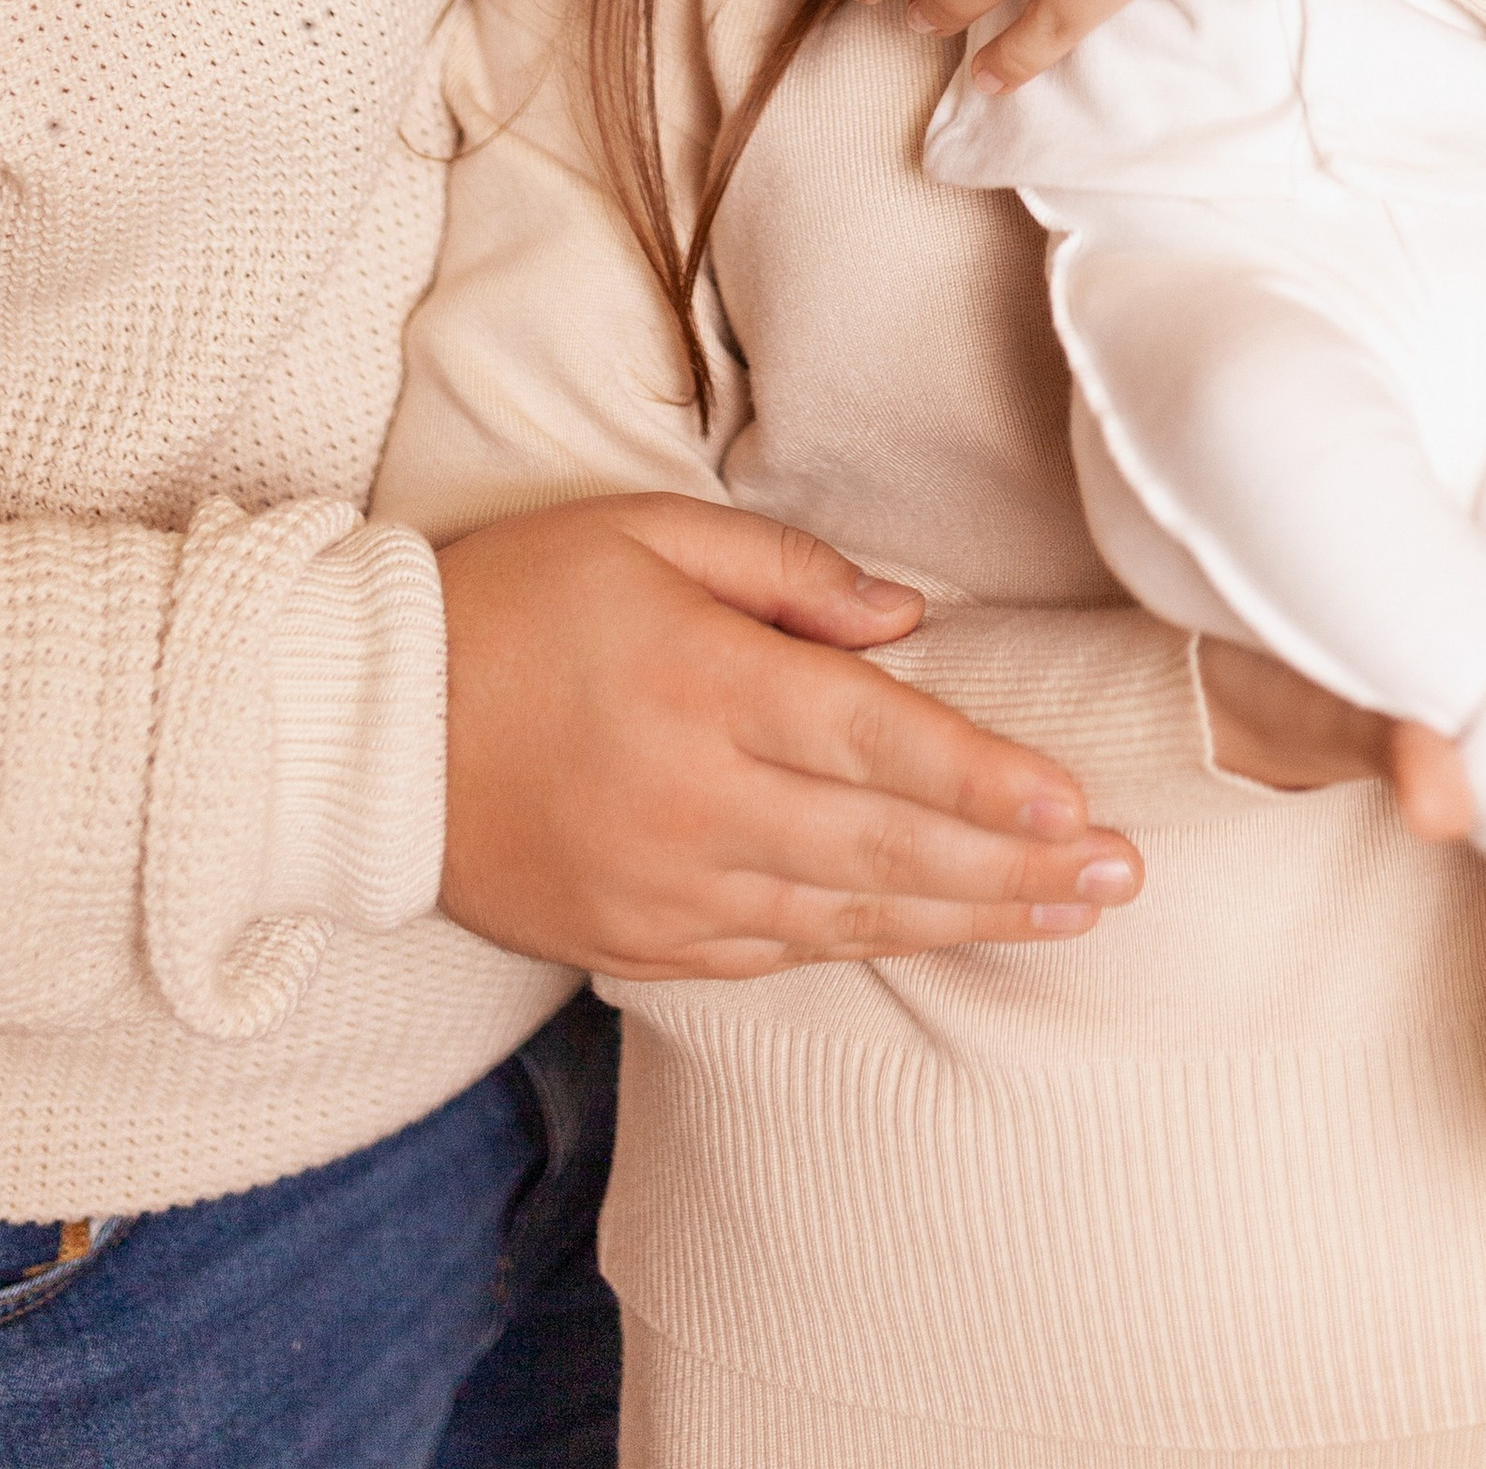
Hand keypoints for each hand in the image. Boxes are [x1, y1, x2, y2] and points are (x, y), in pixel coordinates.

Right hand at [436, 492, 1142, 977]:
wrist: (363, 726)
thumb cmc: (514, 601)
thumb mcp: (646, 534)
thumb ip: (786, 572)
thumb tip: (905, 619)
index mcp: (704, 683)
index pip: (878, 742)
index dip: (986, 782)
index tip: (1077, 807)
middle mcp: (695, 797)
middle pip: (887, 848)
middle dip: (1016, 868)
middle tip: (1122, 877)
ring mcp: (665, 884)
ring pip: (846, 915)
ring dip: (965, 916)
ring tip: (1065, 914)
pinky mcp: (634, 938)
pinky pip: (772, 950)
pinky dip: (862, 943)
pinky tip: (933, 933)